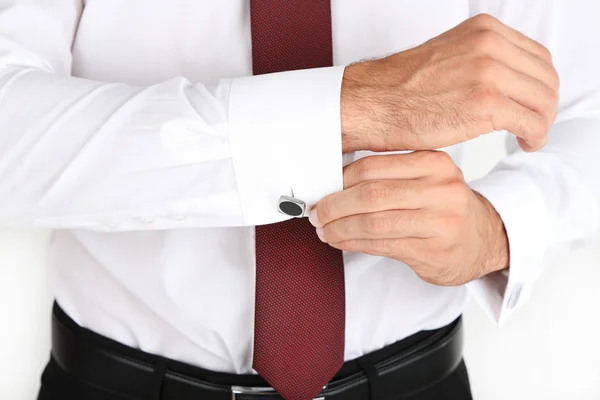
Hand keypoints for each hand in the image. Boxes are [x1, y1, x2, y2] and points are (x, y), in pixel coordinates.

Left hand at [309, 151, 508, 285]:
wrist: (484, 238)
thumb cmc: (444, 208)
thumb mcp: (426, 180)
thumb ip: (389, 176)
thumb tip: (334, 184)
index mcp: (434, 163)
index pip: (373, 166)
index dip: (339, 180)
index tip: (323, 190)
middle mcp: (441, 189)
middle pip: (371, 194)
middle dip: (335, 206)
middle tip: (317, 213)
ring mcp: (440, 222)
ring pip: (373, 222)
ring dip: (340, 228)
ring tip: (325, 230)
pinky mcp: (434, 251)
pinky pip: (381, 245)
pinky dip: (353, 243)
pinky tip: (341, 241)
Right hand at [341, 13, 558, 153]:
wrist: (373, 102)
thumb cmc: (401, 88)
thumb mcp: (450, 55)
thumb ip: (482, 59)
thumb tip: (508, 81)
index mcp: (483, 30)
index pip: (537, 56)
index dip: (540, 84)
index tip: (532, 102)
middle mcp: (490, 45)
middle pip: (544, 77)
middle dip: (545, 105)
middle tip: (534, 123)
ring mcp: (488, 73)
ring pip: (543, 101)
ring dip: (542, 123)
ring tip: (530, 137)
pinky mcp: (485, 104)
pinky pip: (531, 122)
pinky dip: (535, 136)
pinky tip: (525, 143)